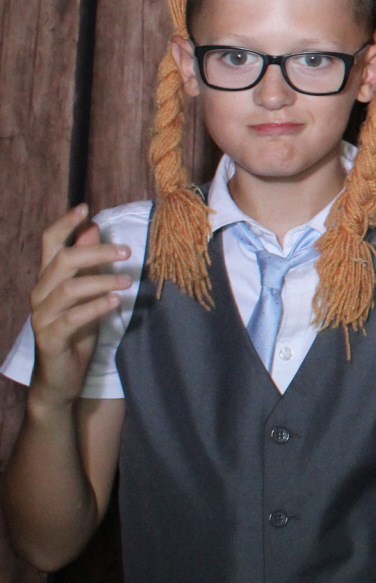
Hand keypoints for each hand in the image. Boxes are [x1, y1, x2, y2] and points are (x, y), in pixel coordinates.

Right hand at [29, 206, 130, 408]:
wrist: (62, 376)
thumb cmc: (77, 330)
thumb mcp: (86, 292)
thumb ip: (87, 263)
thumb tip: (93, 227)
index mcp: (48, 279)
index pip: (49, 243)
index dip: (64, 224)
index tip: (84, 207)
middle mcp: (40, 294)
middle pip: (61, 261)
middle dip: (95, 251)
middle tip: (126, 250)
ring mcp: (42, 316)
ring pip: (68, 288)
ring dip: (101, 280)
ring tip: (128, 281)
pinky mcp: (50, 338)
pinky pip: (71, 318)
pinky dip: (95, 307)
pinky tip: (115, 302)